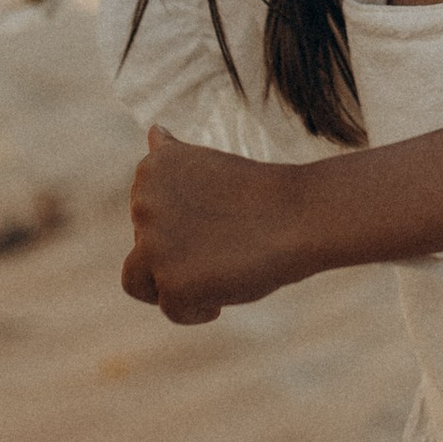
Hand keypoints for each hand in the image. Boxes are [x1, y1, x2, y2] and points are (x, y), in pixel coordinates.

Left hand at [122, 128, 309, 325]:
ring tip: (215, 278)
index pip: (142, 216)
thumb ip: (173, 160)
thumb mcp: (210, 166)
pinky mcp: (171, 282)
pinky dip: (197, 311)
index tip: (215, 223)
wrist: (303, 216)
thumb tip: (154, 130)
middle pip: (141, 250)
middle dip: (177, 257)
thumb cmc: (262, 195)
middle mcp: (143, 202)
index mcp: (152, 169)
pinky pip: (172, 311)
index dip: (178, 228)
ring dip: (174, 285)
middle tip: (225, 247)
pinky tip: (223, 299)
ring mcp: (153, 244)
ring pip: (139, 283)